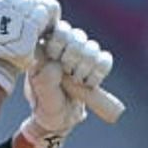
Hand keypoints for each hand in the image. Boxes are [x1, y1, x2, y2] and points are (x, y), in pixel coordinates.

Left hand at [20, 20, 112, 147]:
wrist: (61, 118)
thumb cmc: (46, 104)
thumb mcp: (41, 95)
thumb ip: (45, 81)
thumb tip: (56, 64)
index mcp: (45, 46)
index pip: (58, 29)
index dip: (59, 44)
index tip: (54, 60)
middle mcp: (64, 45)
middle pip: (77, 36)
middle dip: (73, 58)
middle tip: (65, 73)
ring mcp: (81, 53)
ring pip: (92, 47)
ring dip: (85, 68)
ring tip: (76, 81)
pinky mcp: (96, 63)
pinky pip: (105, 59)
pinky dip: (99, 73)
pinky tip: (89, 83)